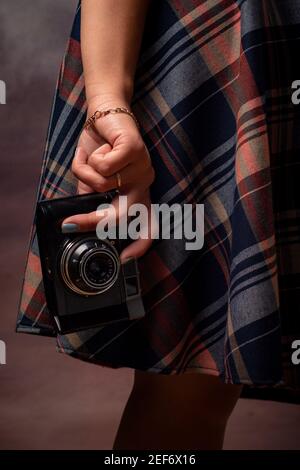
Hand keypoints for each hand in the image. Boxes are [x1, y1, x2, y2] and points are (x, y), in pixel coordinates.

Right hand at [61, 96, 155, 260]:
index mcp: (138, 190)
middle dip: (94, 220)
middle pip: (123, 214)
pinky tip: (101, 148)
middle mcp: (145, 182)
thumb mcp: (92, 177)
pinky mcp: (135, 150)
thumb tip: (77, 223)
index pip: (149, 224)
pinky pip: (104, 167)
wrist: (104, 112)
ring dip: (88, 172)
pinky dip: (91, 159)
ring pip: (104, 185)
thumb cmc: (100, 145)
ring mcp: (143, 166)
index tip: (126, 258)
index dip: (140, 244)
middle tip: (73, 223)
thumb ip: (90, 198)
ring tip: (94, 158)